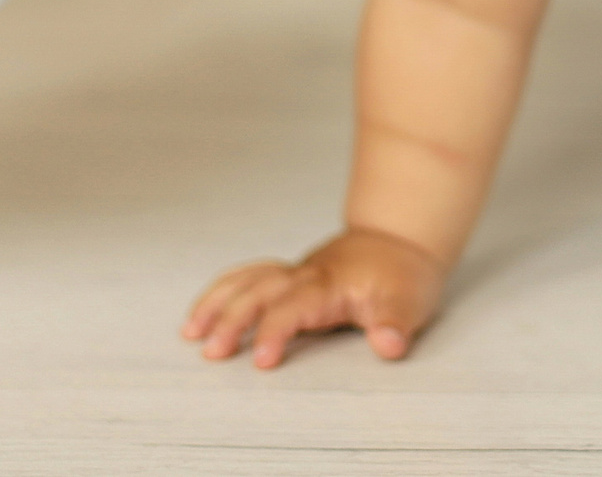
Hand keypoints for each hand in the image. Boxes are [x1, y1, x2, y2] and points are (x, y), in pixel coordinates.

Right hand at [183, 228, 446, 368]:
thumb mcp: (411, 302)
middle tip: (212, 351)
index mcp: (329, 285)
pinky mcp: (290, 276)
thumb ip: (395, 324)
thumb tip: (387, 344)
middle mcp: (305, 276)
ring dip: (217, 302)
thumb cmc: (403, 273)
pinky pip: (249, 276)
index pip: (292, 308)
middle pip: (259, 292)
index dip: (275, 333)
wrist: (402, 239)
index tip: (261, 361)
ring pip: (247, 280)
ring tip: (191, 331)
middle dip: (232, 320)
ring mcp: (295, 273)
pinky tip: (206, 309)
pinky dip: (224, 290)